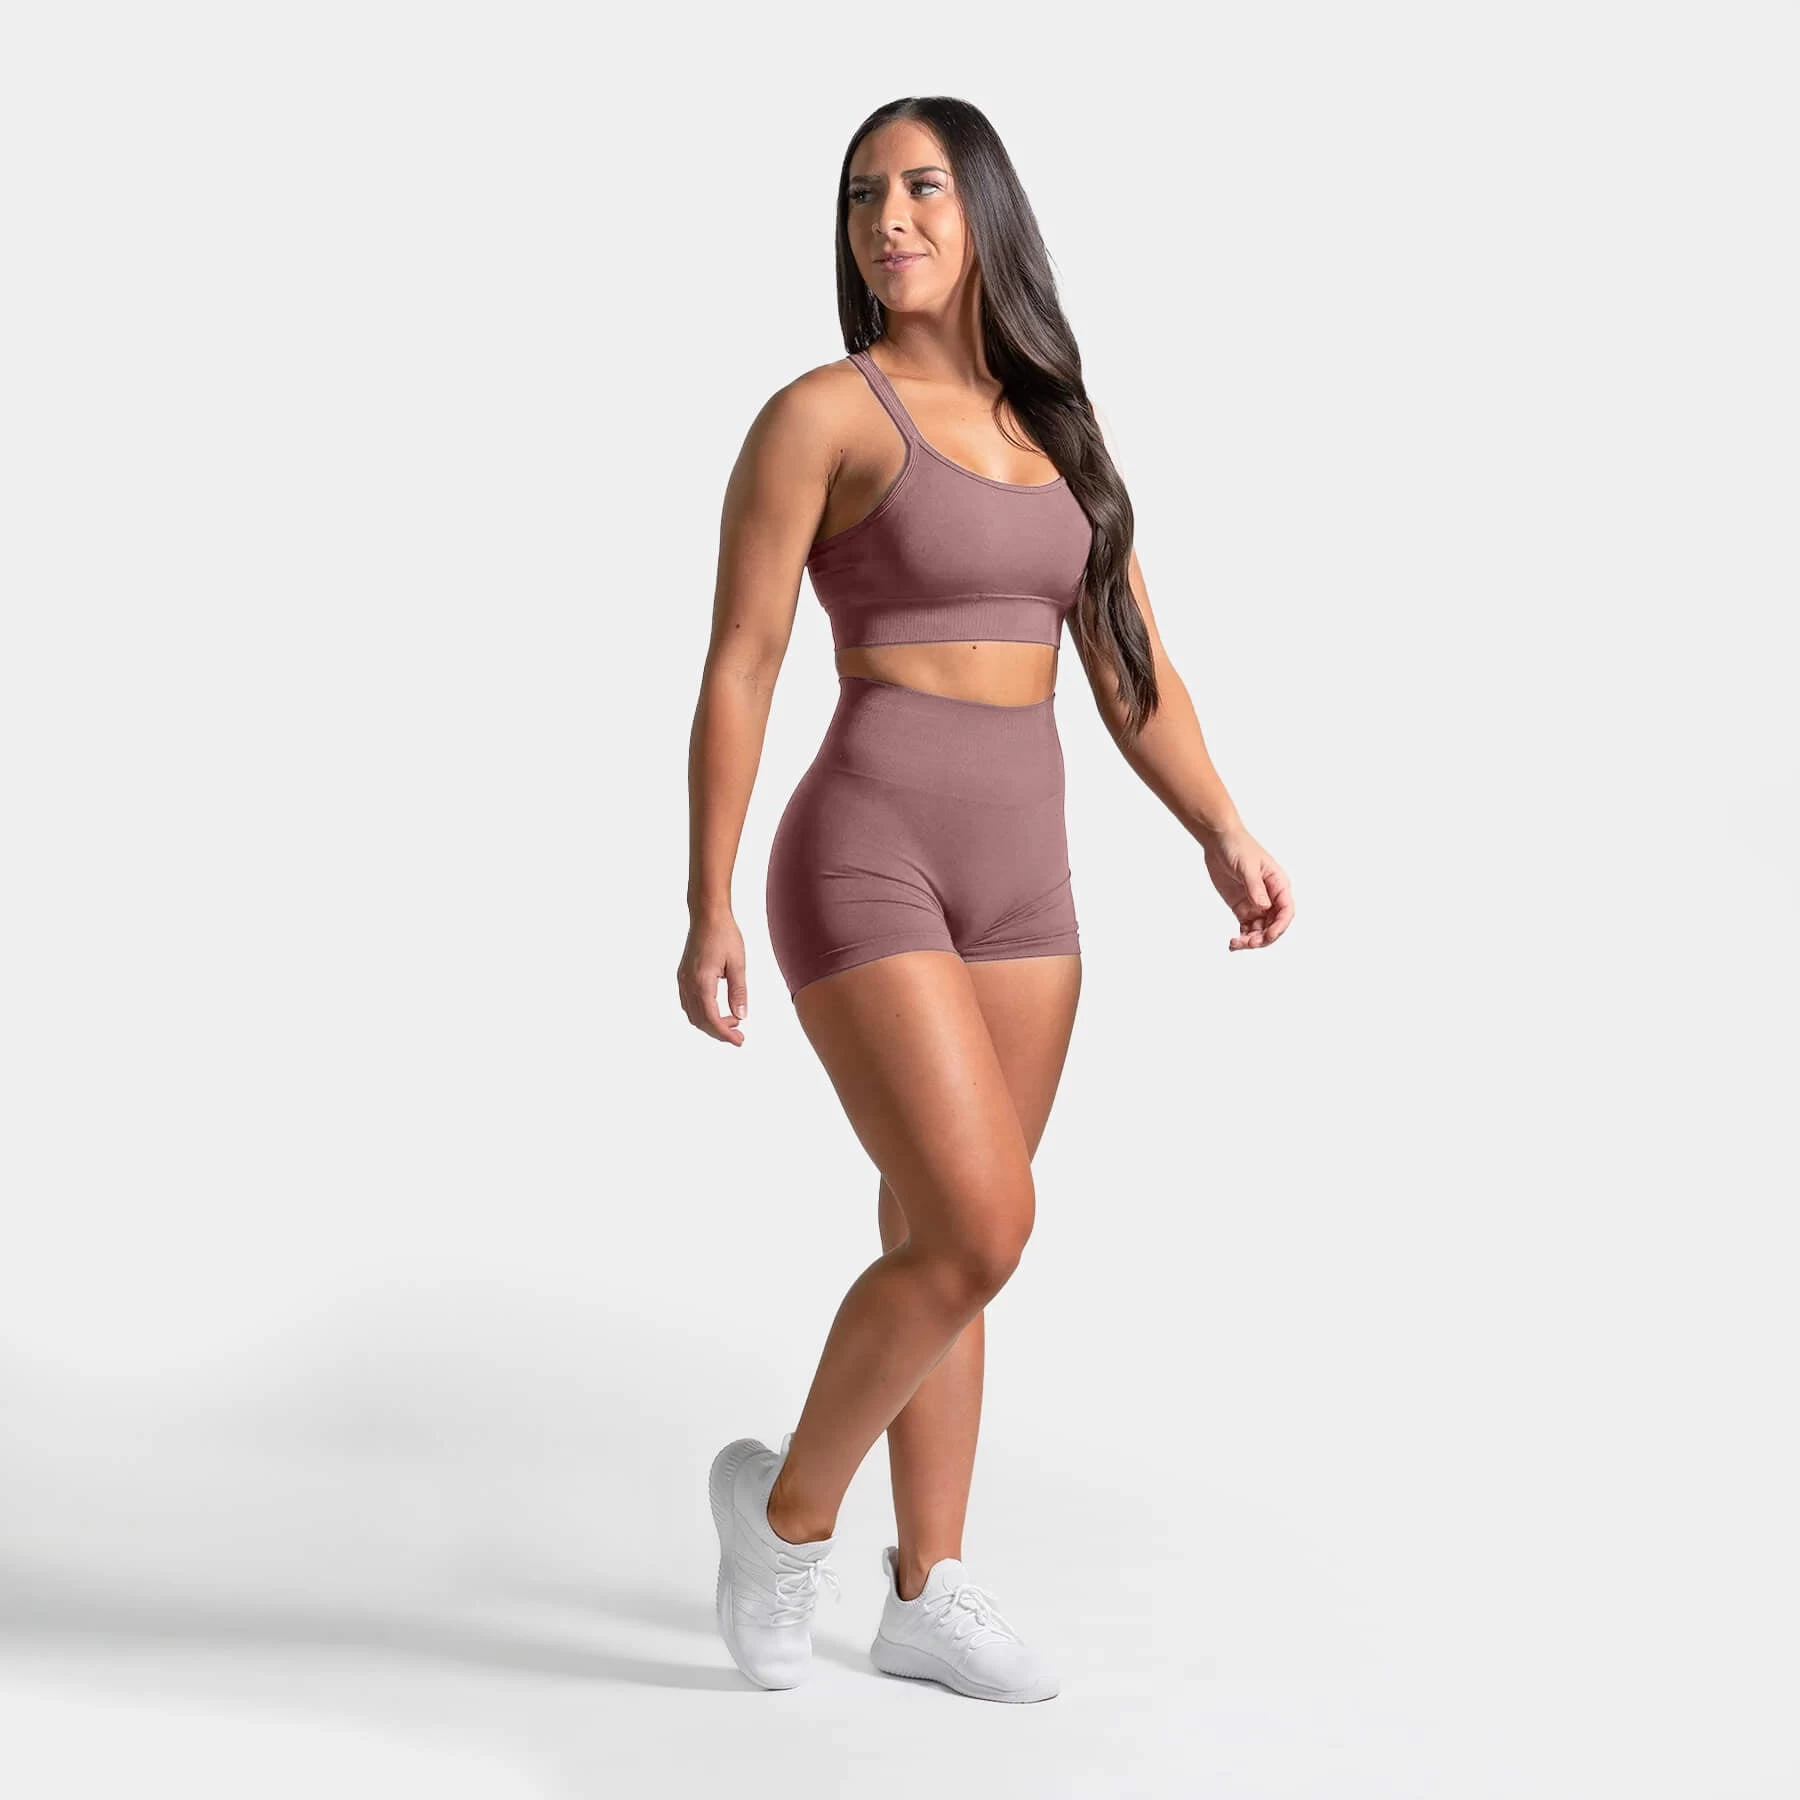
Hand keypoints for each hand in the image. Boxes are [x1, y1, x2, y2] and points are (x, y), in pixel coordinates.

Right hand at [677, 911, 749, 1043]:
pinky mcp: (683, 975)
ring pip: (692, 1014)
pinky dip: (702, 1012)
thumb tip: (741, 1016)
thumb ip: (739, 992)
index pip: (711, 1018)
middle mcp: (688, 983)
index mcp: (702, 981)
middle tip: (739, 1035)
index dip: (725, 1034)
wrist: (707, 915)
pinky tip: (718, 1009)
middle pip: (700, 1021)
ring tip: (732, 1020)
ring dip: (710, 1023)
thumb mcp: (738, 963)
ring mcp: (683, 980)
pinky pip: (688, 1003)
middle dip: (719, 1032)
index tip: (739, 1041)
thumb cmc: (724, 935)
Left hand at [1202, 828, 1294, 950]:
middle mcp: (1271, 897)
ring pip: (1260, 929)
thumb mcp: (1247, 865)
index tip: (1268, 936)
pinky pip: (1246, 927)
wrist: (1218, 841)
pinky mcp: (1242, 907)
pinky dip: (1242, 937)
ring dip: (1252, 940)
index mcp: (1279, 884)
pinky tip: (1233, 944)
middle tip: (1248, 943)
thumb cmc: (1238, 846)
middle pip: (1274, 924)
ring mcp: (1256, 903)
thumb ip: (1255, 886)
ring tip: (1236, 944)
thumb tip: (1264, 906)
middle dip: (1264, 937)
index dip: (1280, 926)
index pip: (1286, 910)